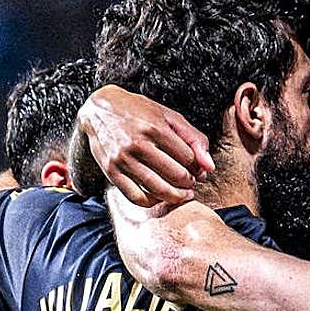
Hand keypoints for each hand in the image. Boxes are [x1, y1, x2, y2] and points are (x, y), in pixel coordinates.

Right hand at [80, 86, 213, 207]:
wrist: (100, 108)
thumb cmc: (139, 111)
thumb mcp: (169, 116)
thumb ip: (194, 138)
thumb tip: (210, 167)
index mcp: (155, 128)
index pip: (188, 158)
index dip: (198, 167)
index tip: (198, 170)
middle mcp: (138, 144)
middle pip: (176, 175)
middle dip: (190, 183)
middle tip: (192, 183)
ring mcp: (122, 159)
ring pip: (157, 189)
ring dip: (176, 196)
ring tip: (183, 194)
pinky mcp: (111, 171)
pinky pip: (134, 196)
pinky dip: (151, 202)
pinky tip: (160, 197)